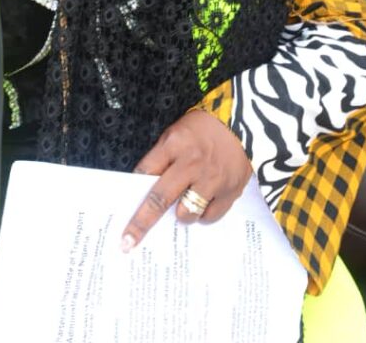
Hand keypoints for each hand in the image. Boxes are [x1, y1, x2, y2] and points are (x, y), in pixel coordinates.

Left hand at [121, 109, 251, 250]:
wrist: (244, 122)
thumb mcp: (176, 132)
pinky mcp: (231, 191)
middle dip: (141, 223)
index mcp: (174, 144)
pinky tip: (204, 203)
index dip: (131, 194)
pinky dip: (204, 215)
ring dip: (181, 214)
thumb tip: (146, 186)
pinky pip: (210, 217)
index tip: (121, 215)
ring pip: (187, 213)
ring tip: (185, 203)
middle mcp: (192, 163)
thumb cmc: (205, 127)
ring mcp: (212, 179)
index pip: (145, 172)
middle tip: (128, 242)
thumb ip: (162, 158)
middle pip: (160, 198)